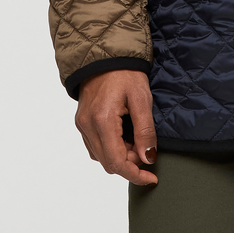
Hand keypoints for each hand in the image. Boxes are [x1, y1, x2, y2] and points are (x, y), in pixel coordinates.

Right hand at [74, 69, 157, 185]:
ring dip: (120, 157)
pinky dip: (111, 149)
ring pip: (100, 156)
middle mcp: (87, 125)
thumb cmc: (126, 73)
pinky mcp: (81, 121)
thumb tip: (148, 159)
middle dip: (130, 165)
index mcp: (102, 121)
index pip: (116, 162)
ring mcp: (82, 124)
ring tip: (137, 143)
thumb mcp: (141, 99)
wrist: (105, 55)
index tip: (152, 178)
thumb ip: (145, 131)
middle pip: (107, 163)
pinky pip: (95, 146)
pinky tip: (124, 139)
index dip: (135, 174)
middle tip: (147, 153)